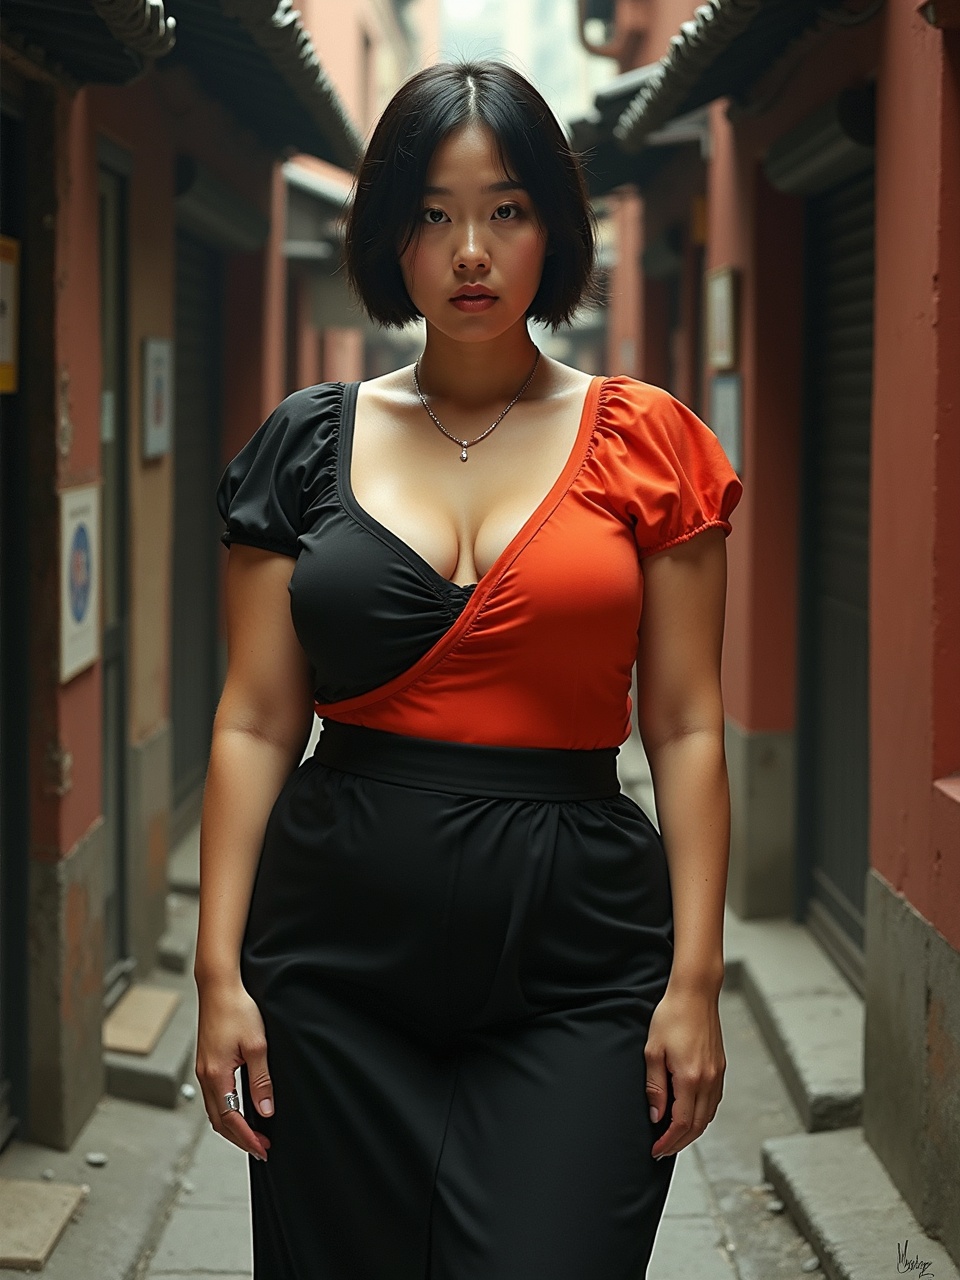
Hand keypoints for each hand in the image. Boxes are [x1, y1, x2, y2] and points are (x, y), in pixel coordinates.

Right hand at [195, 976, 273, 1161]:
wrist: (219, 986)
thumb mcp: (257, 1046)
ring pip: (215, 1110)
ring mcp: (203, 1070)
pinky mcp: (206, 1062)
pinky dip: (226, 1111)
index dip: (247, 1138)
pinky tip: (239, 1110)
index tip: (263, 1149)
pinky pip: (214, 1096)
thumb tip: (265, 1112)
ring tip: (253, 1134)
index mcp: (217, 1075)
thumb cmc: (238, 1010)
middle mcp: (205, 1076)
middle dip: (240, 1138)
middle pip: (219, 1121)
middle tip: (262, 1148)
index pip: (231, 1119)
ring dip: (232, 1127)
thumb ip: (261, 1081)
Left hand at [645, 981, 724, 1159]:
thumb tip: (656, 1116)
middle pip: (697, 1126)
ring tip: (673, 1137)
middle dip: (679, 1143)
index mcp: (690, 1078)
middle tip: (662, 1150)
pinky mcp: (720, 1067)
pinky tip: (689, 1115)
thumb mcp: (653, 1051)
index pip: (681, 1123)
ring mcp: (717, 1074)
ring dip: (691, 1132)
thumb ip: (655, 1087)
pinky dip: (701, 1116)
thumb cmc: (671, 1017)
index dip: (668, 1141)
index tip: (655, 1150)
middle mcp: (708, 1080)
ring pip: (707, 1116)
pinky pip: (713, 1102)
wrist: (695, 994)